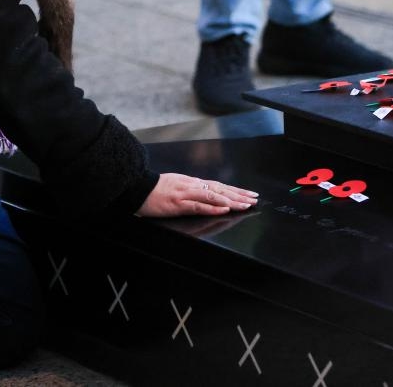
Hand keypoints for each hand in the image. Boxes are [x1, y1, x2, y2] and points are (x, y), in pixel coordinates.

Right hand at [136, 173, 258, 217]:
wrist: (137, 187)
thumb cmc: (154, 188)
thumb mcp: (176, 185)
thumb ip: (191, 189)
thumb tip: (205, 193)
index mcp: (192, 182)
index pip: (218, 186)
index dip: (235, 190)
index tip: (248, 194)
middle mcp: (192, 186)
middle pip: (220, 189)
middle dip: (238, 195)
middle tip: (254, 199)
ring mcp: (186, 194)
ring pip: (213, 196)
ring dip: (231, 201)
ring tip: (245, 205)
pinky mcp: (178, 203)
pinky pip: (198, 205)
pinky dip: (212, 207)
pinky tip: (223, 209)